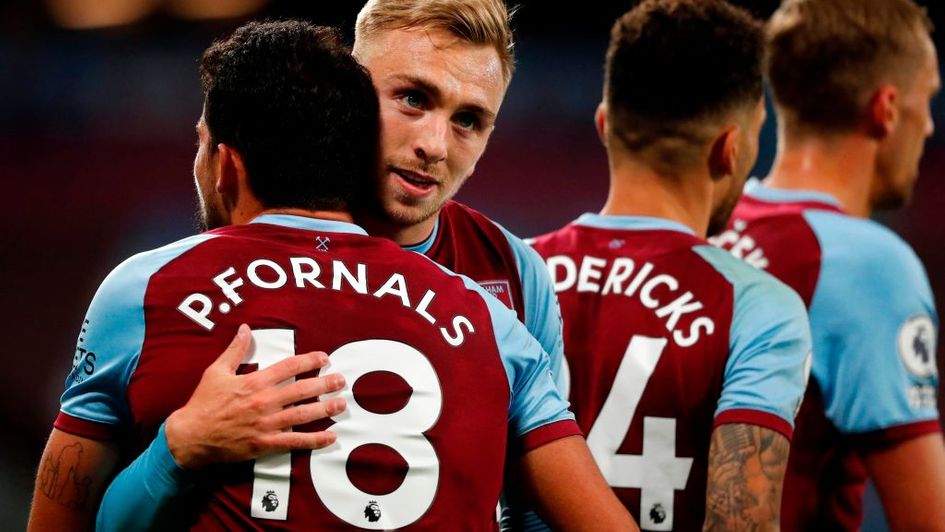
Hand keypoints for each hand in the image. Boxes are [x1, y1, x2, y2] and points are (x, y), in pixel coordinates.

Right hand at [164, 324, 345, 469]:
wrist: (190, 436)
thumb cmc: (203, 403)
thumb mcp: (216, 371)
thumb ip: (235, 350)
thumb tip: (245, 329)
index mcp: (254, 382)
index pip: (289, 367)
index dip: (309, 361)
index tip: (324, 358)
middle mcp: (264, 402)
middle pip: (302, 390)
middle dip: (325, 384)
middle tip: (341, 380)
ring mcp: (266, 424)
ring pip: (303, 415)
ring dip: (325, 409)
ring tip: (341, 404)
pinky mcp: (265, 444)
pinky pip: (295, 442)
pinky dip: (314, 440)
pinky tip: (330, 437)